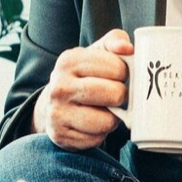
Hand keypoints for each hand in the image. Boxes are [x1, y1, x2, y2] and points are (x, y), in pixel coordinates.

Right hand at [35, 28, 132, 149]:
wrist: (53, 103)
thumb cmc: (84, 76)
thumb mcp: (96, 53)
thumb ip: (114, 41)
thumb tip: (128, 48)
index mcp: (69, 60)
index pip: (117, 68)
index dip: (125, 74)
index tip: (119, 76)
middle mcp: (59, 86)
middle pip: (114, 94)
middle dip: (121, 96)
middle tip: (116, 95)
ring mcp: (57, 113)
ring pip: (107, 121)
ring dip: (113, 119)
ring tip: (104, 110)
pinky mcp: (61, 136)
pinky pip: (97, 139)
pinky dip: (100, 134)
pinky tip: (92, 124)